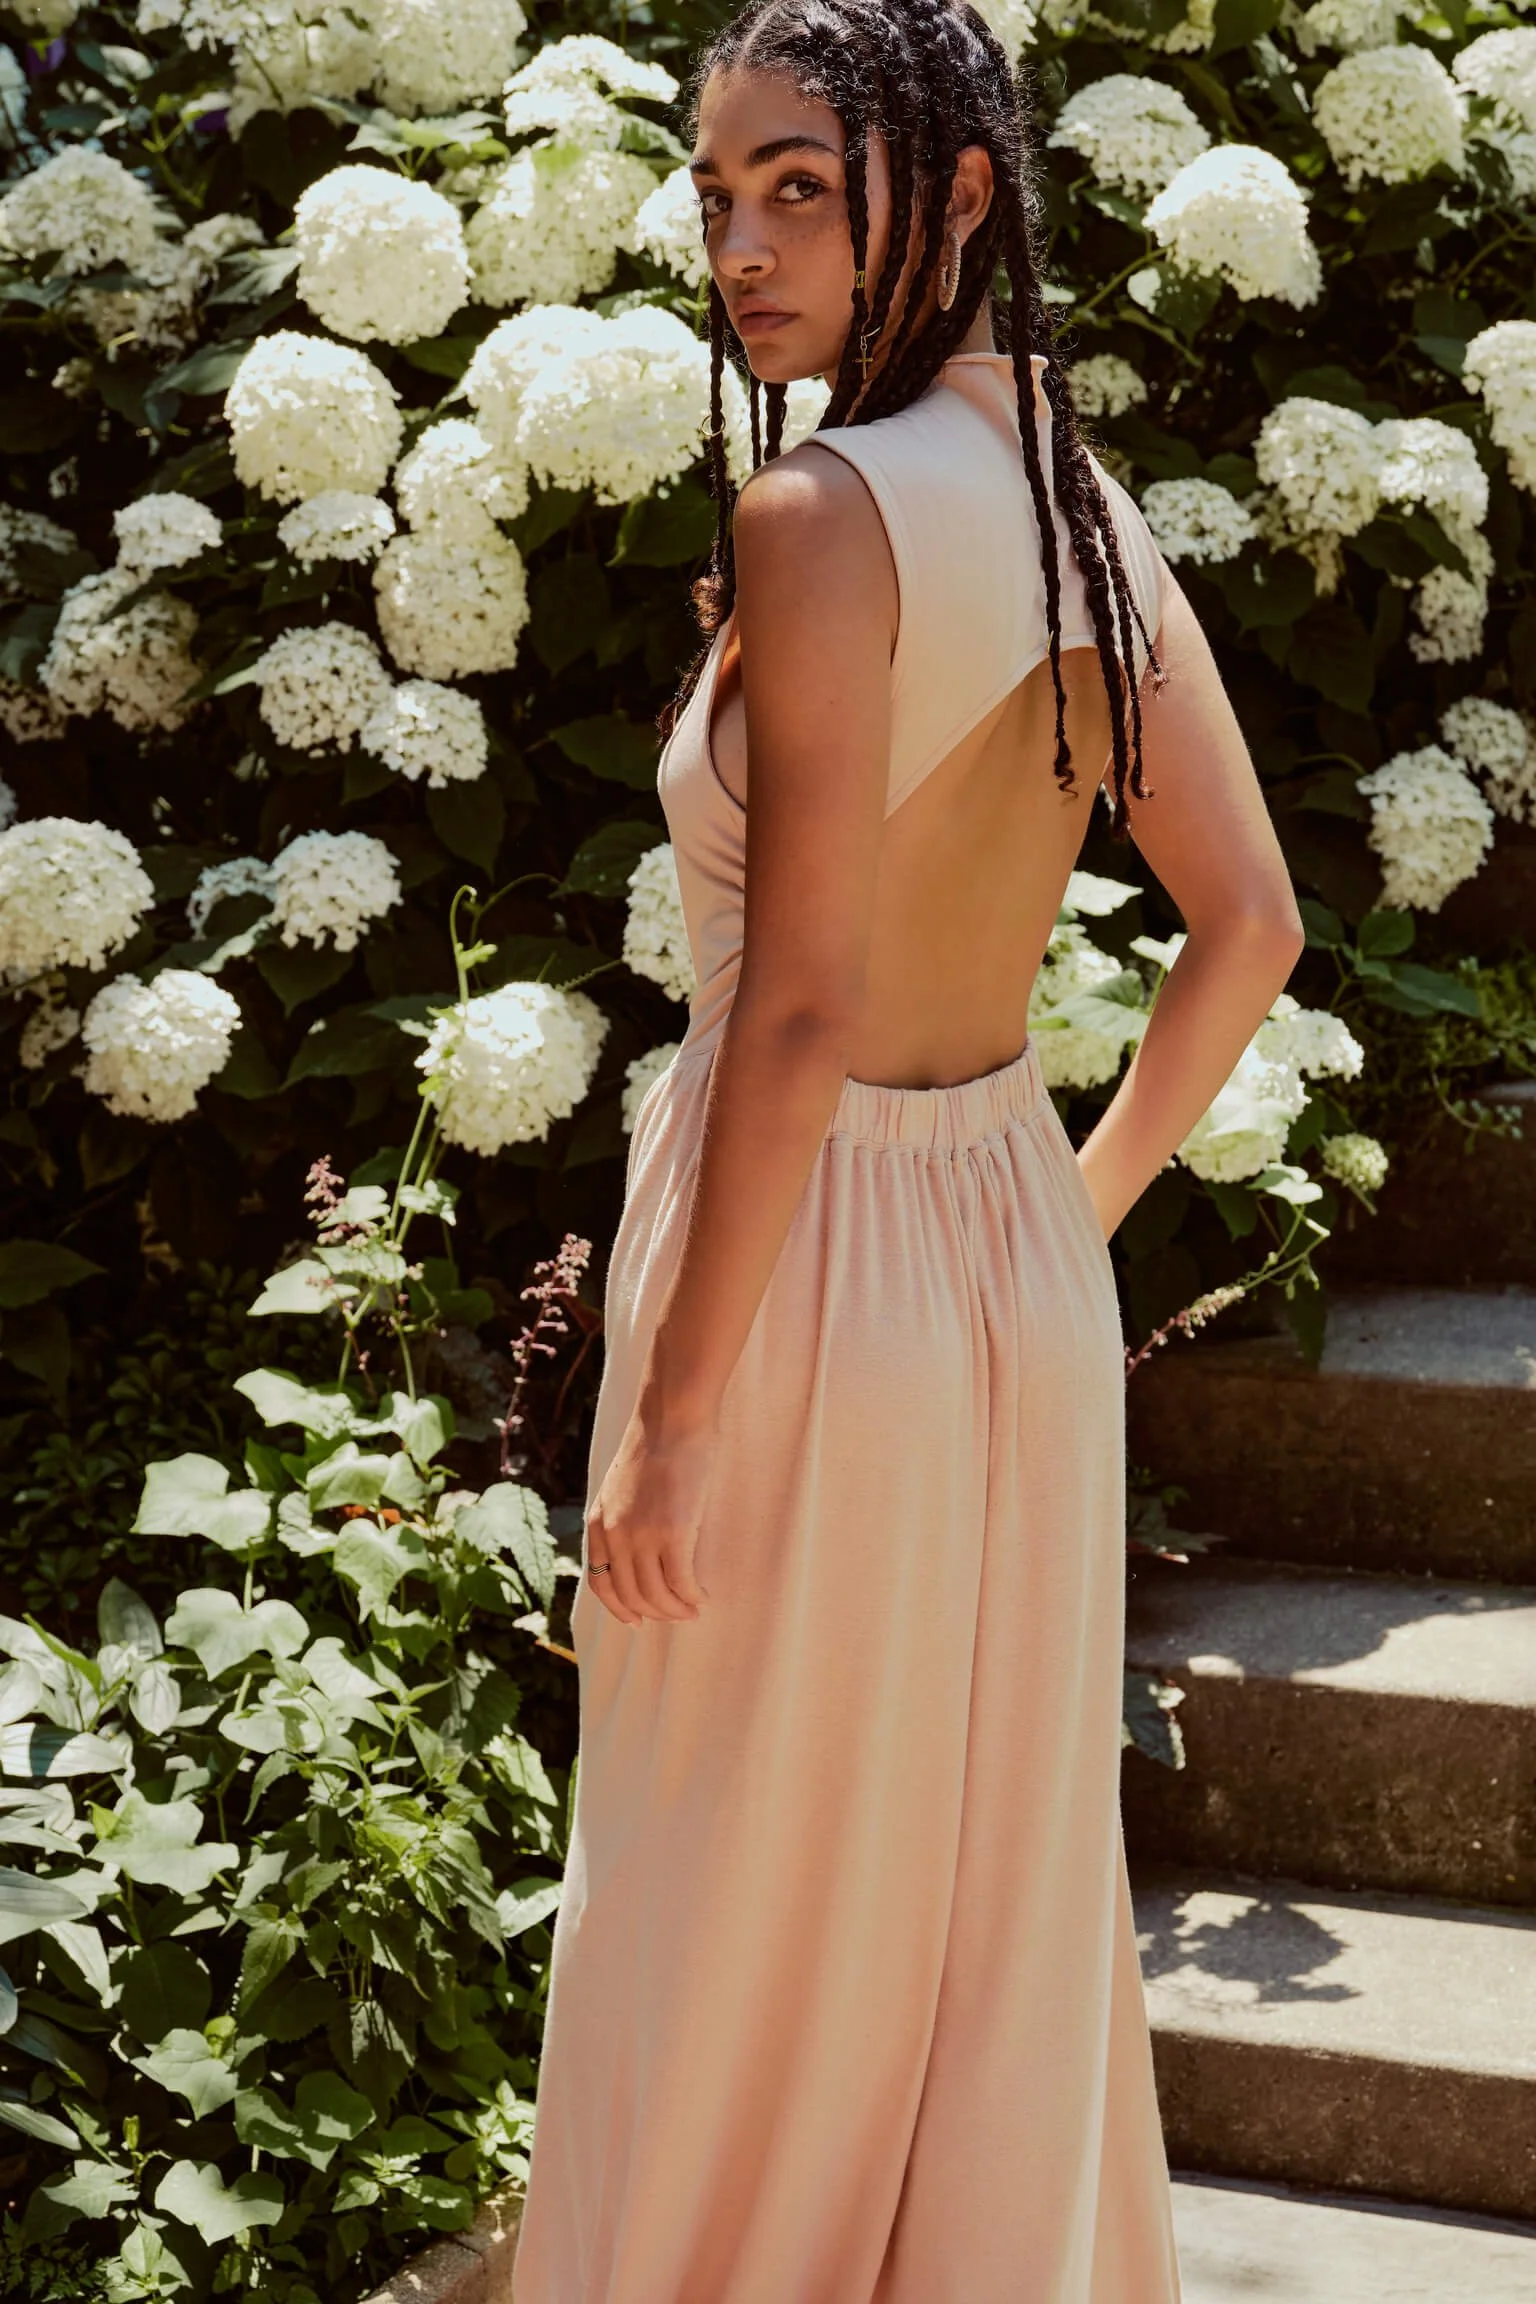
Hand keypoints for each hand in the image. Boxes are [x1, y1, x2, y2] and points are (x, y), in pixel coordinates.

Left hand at [583, 1411, 714, 1626]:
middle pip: (631, 1594)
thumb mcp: (622, 1484)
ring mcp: (642, 1536)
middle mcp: (615, 1535)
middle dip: (655, 1613)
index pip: (600, 1583)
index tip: (638, 1620)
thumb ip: (622, 1515)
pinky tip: (702, 1596)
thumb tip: (638, 1544)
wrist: (672, 1418)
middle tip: (678, 1615)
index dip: (620, 1608)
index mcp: (599, 1523)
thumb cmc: (656, 1443)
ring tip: (693, 1609)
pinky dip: (692, 1597)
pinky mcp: (673, 1533)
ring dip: (676, 1610)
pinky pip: (681, 1583)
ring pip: (656, 1595)